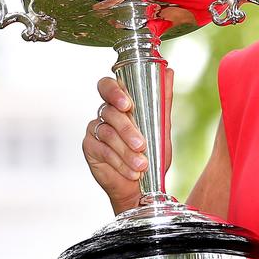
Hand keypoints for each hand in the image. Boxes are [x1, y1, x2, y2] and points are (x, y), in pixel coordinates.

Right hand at [82, 70, 172, 214]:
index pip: (108, 87)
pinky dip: (119, 161)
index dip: (114, 92)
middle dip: (126, 129)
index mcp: (120, 104)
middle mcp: (105, 114)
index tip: (127, 104)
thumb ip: (163, 101)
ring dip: (126, 150)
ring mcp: (95, 129)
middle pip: (109, 111)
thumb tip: (168, 72)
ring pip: (107, 133)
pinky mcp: (90, 147)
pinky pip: (102, 150)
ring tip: (142, 164)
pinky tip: (132, 171)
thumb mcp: (161, 128)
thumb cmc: (152, 155)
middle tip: (141, 144)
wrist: (143, 187)